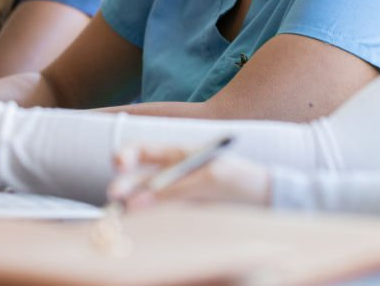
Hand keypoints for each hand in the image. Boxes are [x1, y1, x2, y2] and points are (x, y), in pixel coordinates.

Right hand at [107, 145, 271, 209]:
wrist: (265, 201)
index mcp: (177, 154)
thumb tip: (138, 201)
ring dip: (131, 210)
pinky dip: (146, 224)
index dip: (125, 155)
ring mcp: (173, 197)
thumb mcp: (212, 179)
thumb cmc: (242, 179)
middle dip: (121, 187)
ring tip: (128, 218)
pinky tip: (146, 228)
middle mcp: (170, 175)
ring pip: (140, 203)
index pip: (141, 150)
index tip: (120, 164)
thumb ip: (176, 188)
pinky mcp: (179, 217)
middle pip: (134, 180)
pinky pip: (156, 220)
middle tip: (115, 200)